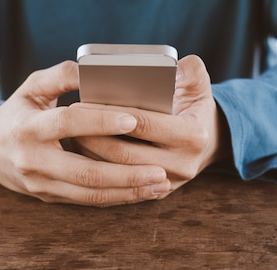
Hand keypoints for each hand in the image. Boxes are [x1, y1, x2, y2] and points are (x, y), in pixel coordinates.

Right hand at [0, 60, 170, 205]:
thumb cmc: (18, 112)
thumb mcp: (32, 87)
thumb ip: (62, 75)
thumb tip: (96, 70)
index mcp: (28, 128)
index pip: (67, 124)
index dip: (100, 122)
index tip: (132, 120)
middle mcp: (33, 162)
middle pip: (85, 172)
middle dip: (126, 174)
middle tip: (160, 171)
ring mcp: (41, 185)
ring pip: (90, 194)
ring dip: (128, 192)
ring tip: (160, 186)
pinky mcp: (50, 198)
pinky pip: (88, 201)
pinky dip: (118, 198)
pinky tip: (142, 192)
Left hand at [71, 55, 228, 197]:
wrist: (208, 142)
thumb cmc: (195, 107)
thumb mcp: (199, 85)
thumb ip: (190, 70)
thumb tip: (173, 68)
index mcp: (192, 135)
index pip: (143, 124)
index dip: (110, 115)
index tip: (83, 105)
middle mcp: (182, 164)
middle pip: (125, 154)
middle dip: (93, 138)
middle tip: (68, 123)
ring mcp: (168, 182)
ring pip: (119, 172)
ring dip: (92, 156)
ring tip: (71, 136)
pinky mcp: (156, 193)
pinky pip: (121, 185)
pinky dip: (100, 169)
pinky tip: (83, 154)